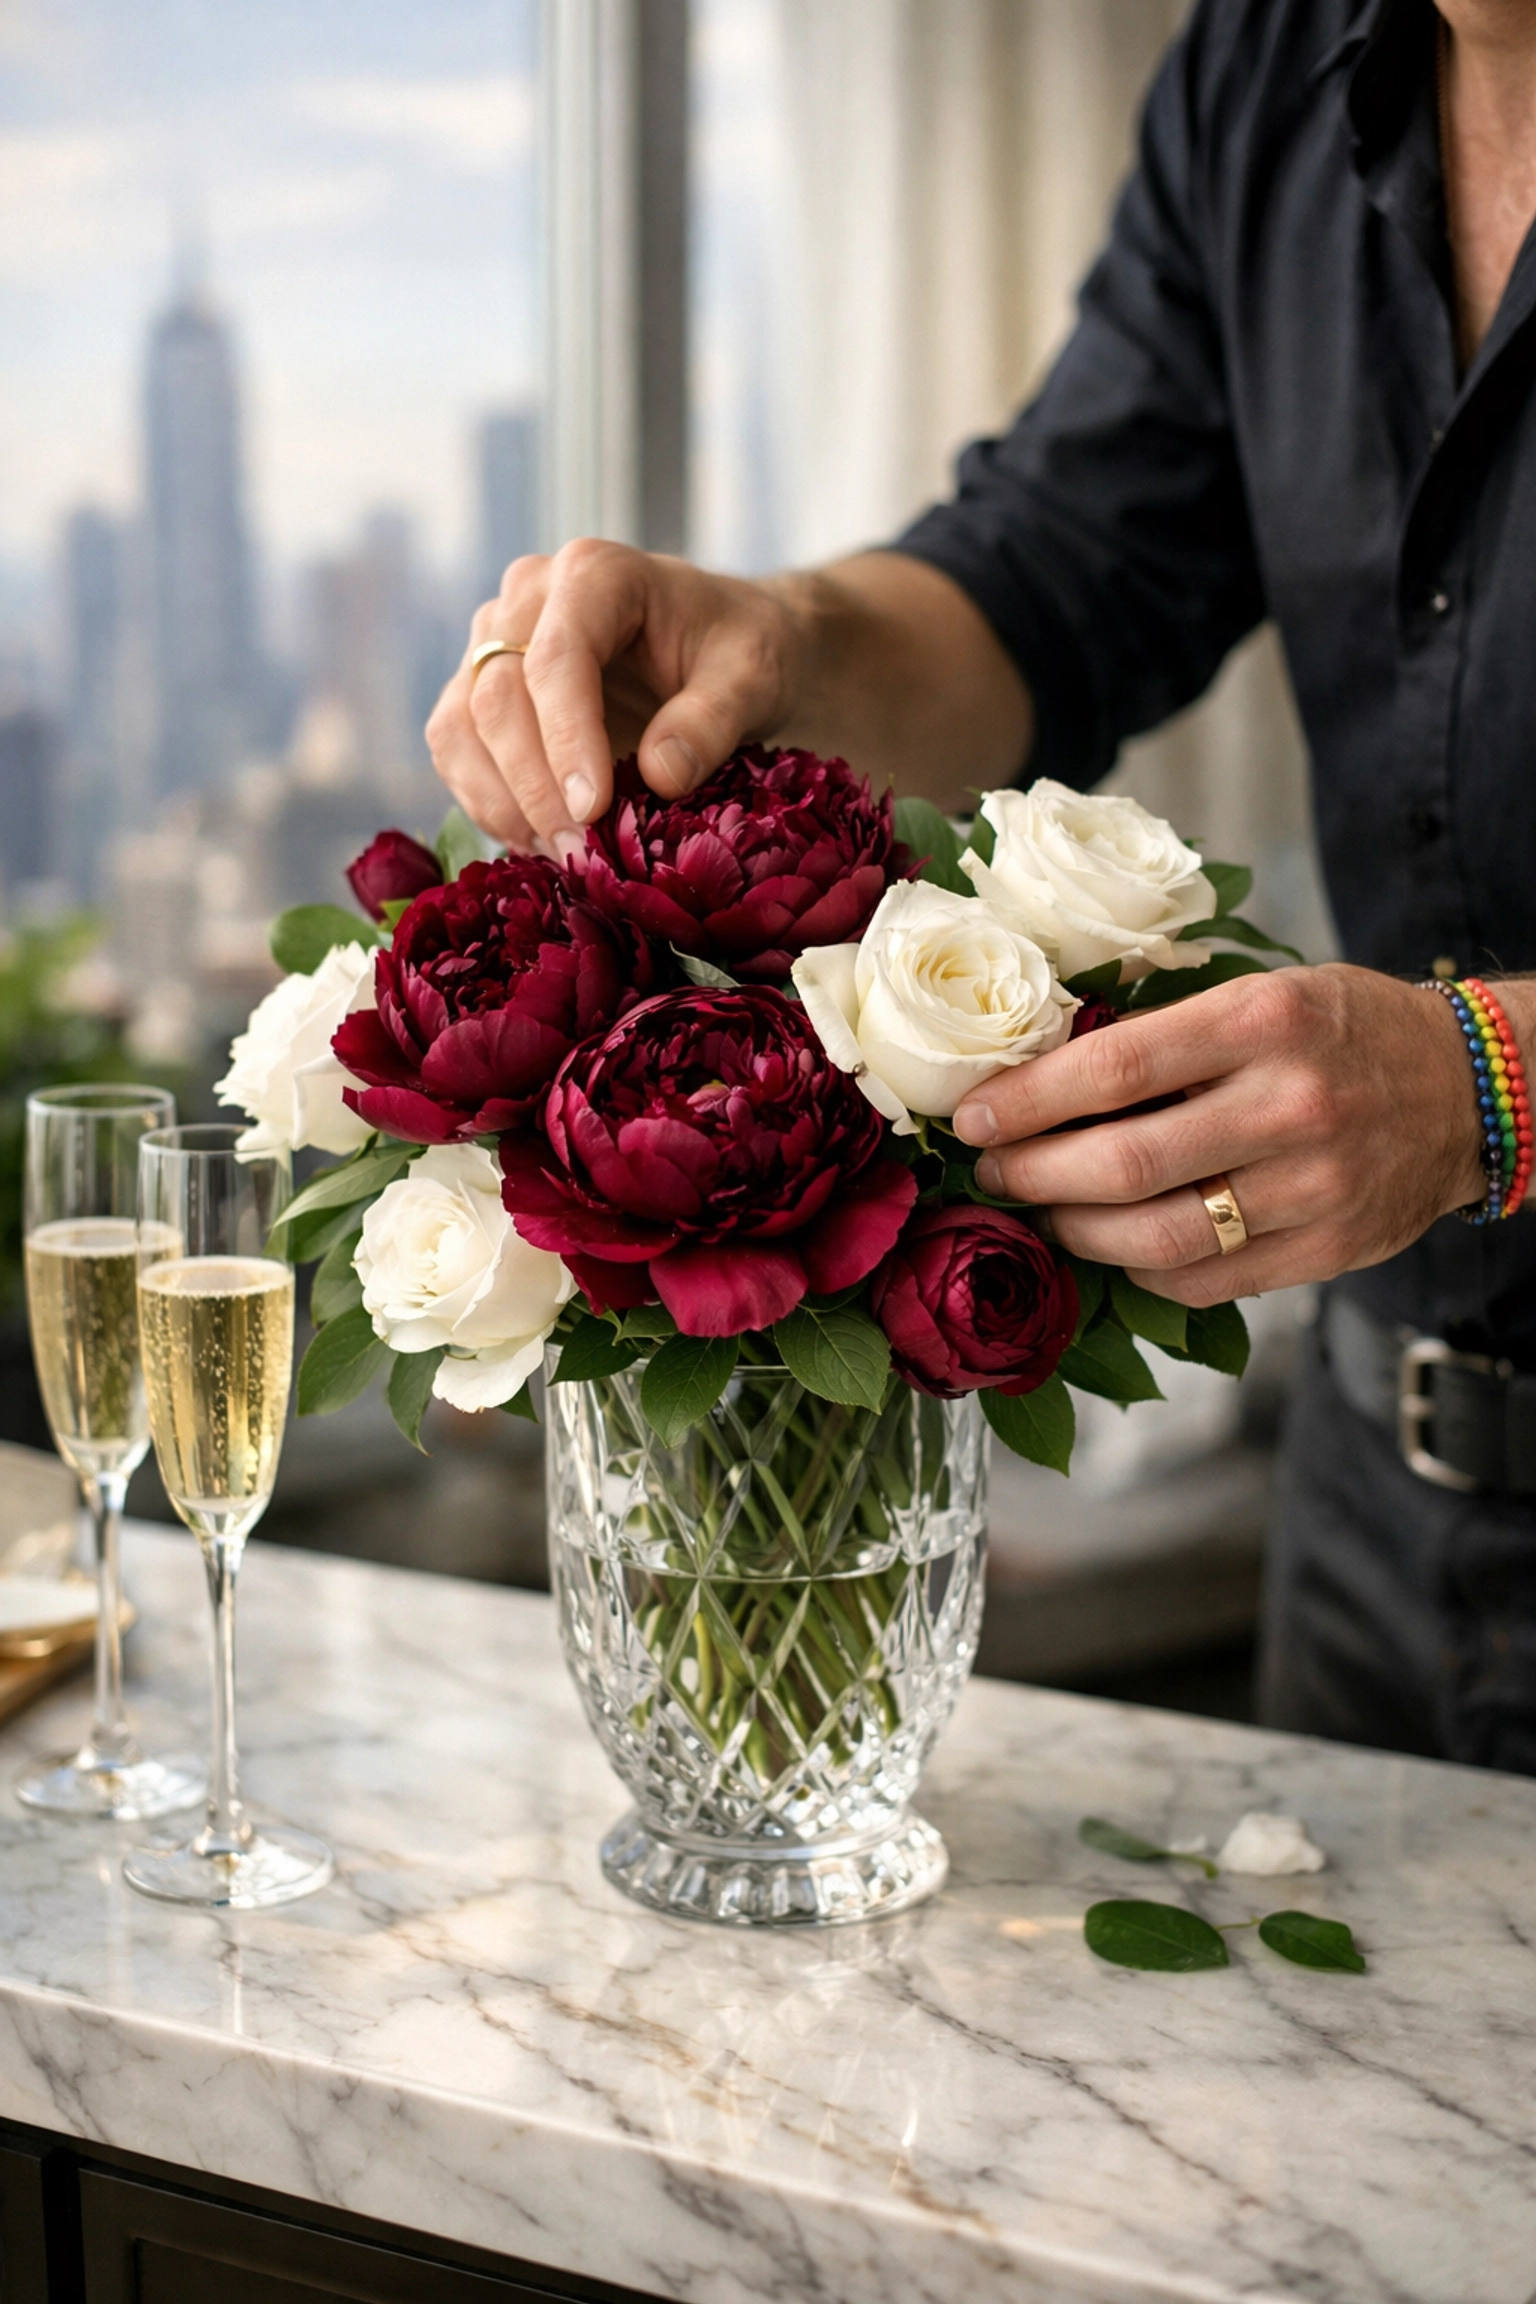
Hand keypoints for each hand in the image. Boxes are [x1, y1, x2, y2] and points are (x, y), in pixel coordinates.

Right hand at [425, 542, 799, 856]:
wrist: (722, 650)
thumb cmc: (738, 653)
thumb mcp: (754, 677)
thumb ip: (713, 720)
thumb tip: (660, 776)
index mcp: (595, 574)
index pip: (557, 657)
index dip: (567, 739)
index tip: (592, 810)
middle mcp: (527, 596)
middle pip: (497, 694)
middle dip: (533, 785)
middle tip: (579, 852)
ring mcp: (494, 642)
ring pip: (460, 726)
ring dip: (501, 802)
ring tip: (560, 855)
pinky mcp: (479, 690)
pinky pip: (456, 751)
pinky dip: (489, 804)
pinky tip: (537, 841)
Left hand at [950, 965, 1490, 1304]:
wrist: (1468, 1086)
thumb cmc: (1339, 1030)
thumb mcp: (1261, 992)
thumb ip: (1165, 1029)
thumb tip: (1035, 1071)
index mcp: (1263, 1020)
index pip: (1114, 1069)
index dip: (1027, 1101)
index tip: (973, 1118)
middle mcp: (1291, 1105)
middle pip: (1124, 1164)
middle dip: (1034, 1175)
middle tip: (993, 1172)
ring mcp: (1314, 1188)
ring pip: (1157, 1239)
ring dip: (1076, 1233)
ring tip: (1043, 1212)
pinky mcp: (1329, 1251)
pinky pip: (1205, 1282)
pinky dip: (1142, 1272)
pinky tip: (1114, 1246)